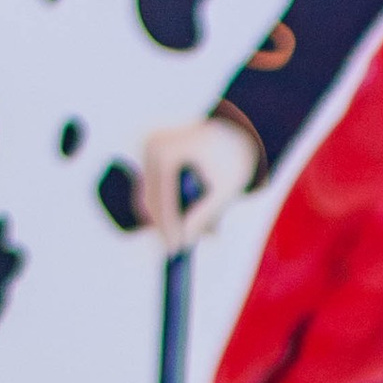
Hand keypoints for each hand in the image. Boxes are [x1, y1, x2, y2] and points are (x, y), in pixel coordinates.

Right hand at [139, 115, 257, 251]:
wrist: (234, 130)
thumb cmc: (234, 160)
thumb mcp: (224, 191)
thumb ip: (205, 215)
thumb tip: (186, 240)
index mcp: (168, 151)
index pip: (163, 199)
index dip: (169, 228)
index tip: (175, 251)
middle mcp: (152, 145)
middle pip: (152, 199)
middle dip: (168, 225)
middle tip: (181, 250)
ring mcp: (148, 146)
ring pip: (152, 195)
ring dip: (170, 217)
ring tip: (204, 228)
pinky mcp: (150, 151)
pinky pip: (155, 186)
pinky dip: (170, 203)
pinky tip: (192, 213)